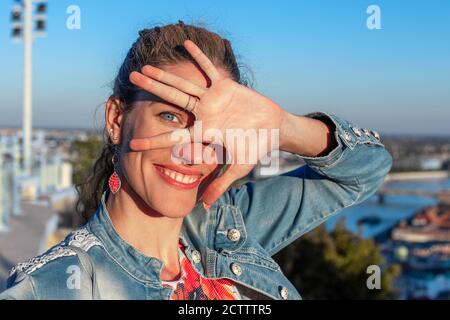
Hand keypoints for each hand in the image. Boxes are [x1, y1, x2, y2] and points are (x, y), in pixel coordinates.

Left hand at [128, 40, 284, 207]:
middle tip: (130, 81)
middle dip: (152, 91)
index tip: (131, 143)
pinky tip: (185, 44)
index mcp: (203, 133)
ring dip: (166, 74)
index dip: (153, 141)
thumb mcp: (238, 168)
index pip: (173, 137)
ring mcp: (212, 99)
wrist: (272, 128)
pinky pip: (209, 69)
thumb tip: (203, 206)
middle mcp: (202, 114)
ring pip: (184, 84)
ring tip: (146, 65)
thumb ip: (220, 184)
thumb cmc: (255, 148)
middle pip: (172, 101)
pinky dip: (199, 57)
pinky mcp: (225, 86)